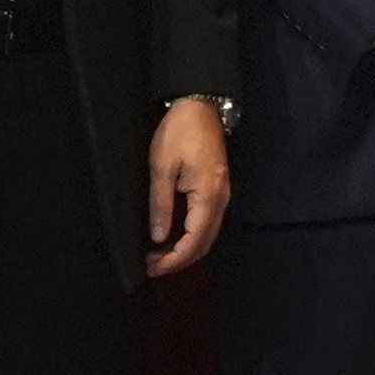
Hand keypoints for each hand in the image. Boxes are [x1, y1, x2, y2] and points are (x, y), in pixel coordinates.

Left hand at [145, 99, 232, 276]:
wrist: (200, 107)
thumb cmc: (179, 132)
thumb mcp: (162, 167)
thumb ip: (161, 204)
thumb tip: (159, 236)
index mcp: (208, 196)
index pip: (194, 241)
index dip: (174, 260)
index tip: (152, 268)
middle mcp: (221, 200)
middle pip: (204, 244)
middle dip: (179, 260)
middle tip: (152, 266)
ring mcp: (223, 195)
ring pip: (208, 236)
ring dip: (185, 250)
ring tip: (159, 255)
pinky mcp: (218, 190)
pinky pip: (208, 223)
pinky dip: (191, 236)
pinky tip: (173, 236)